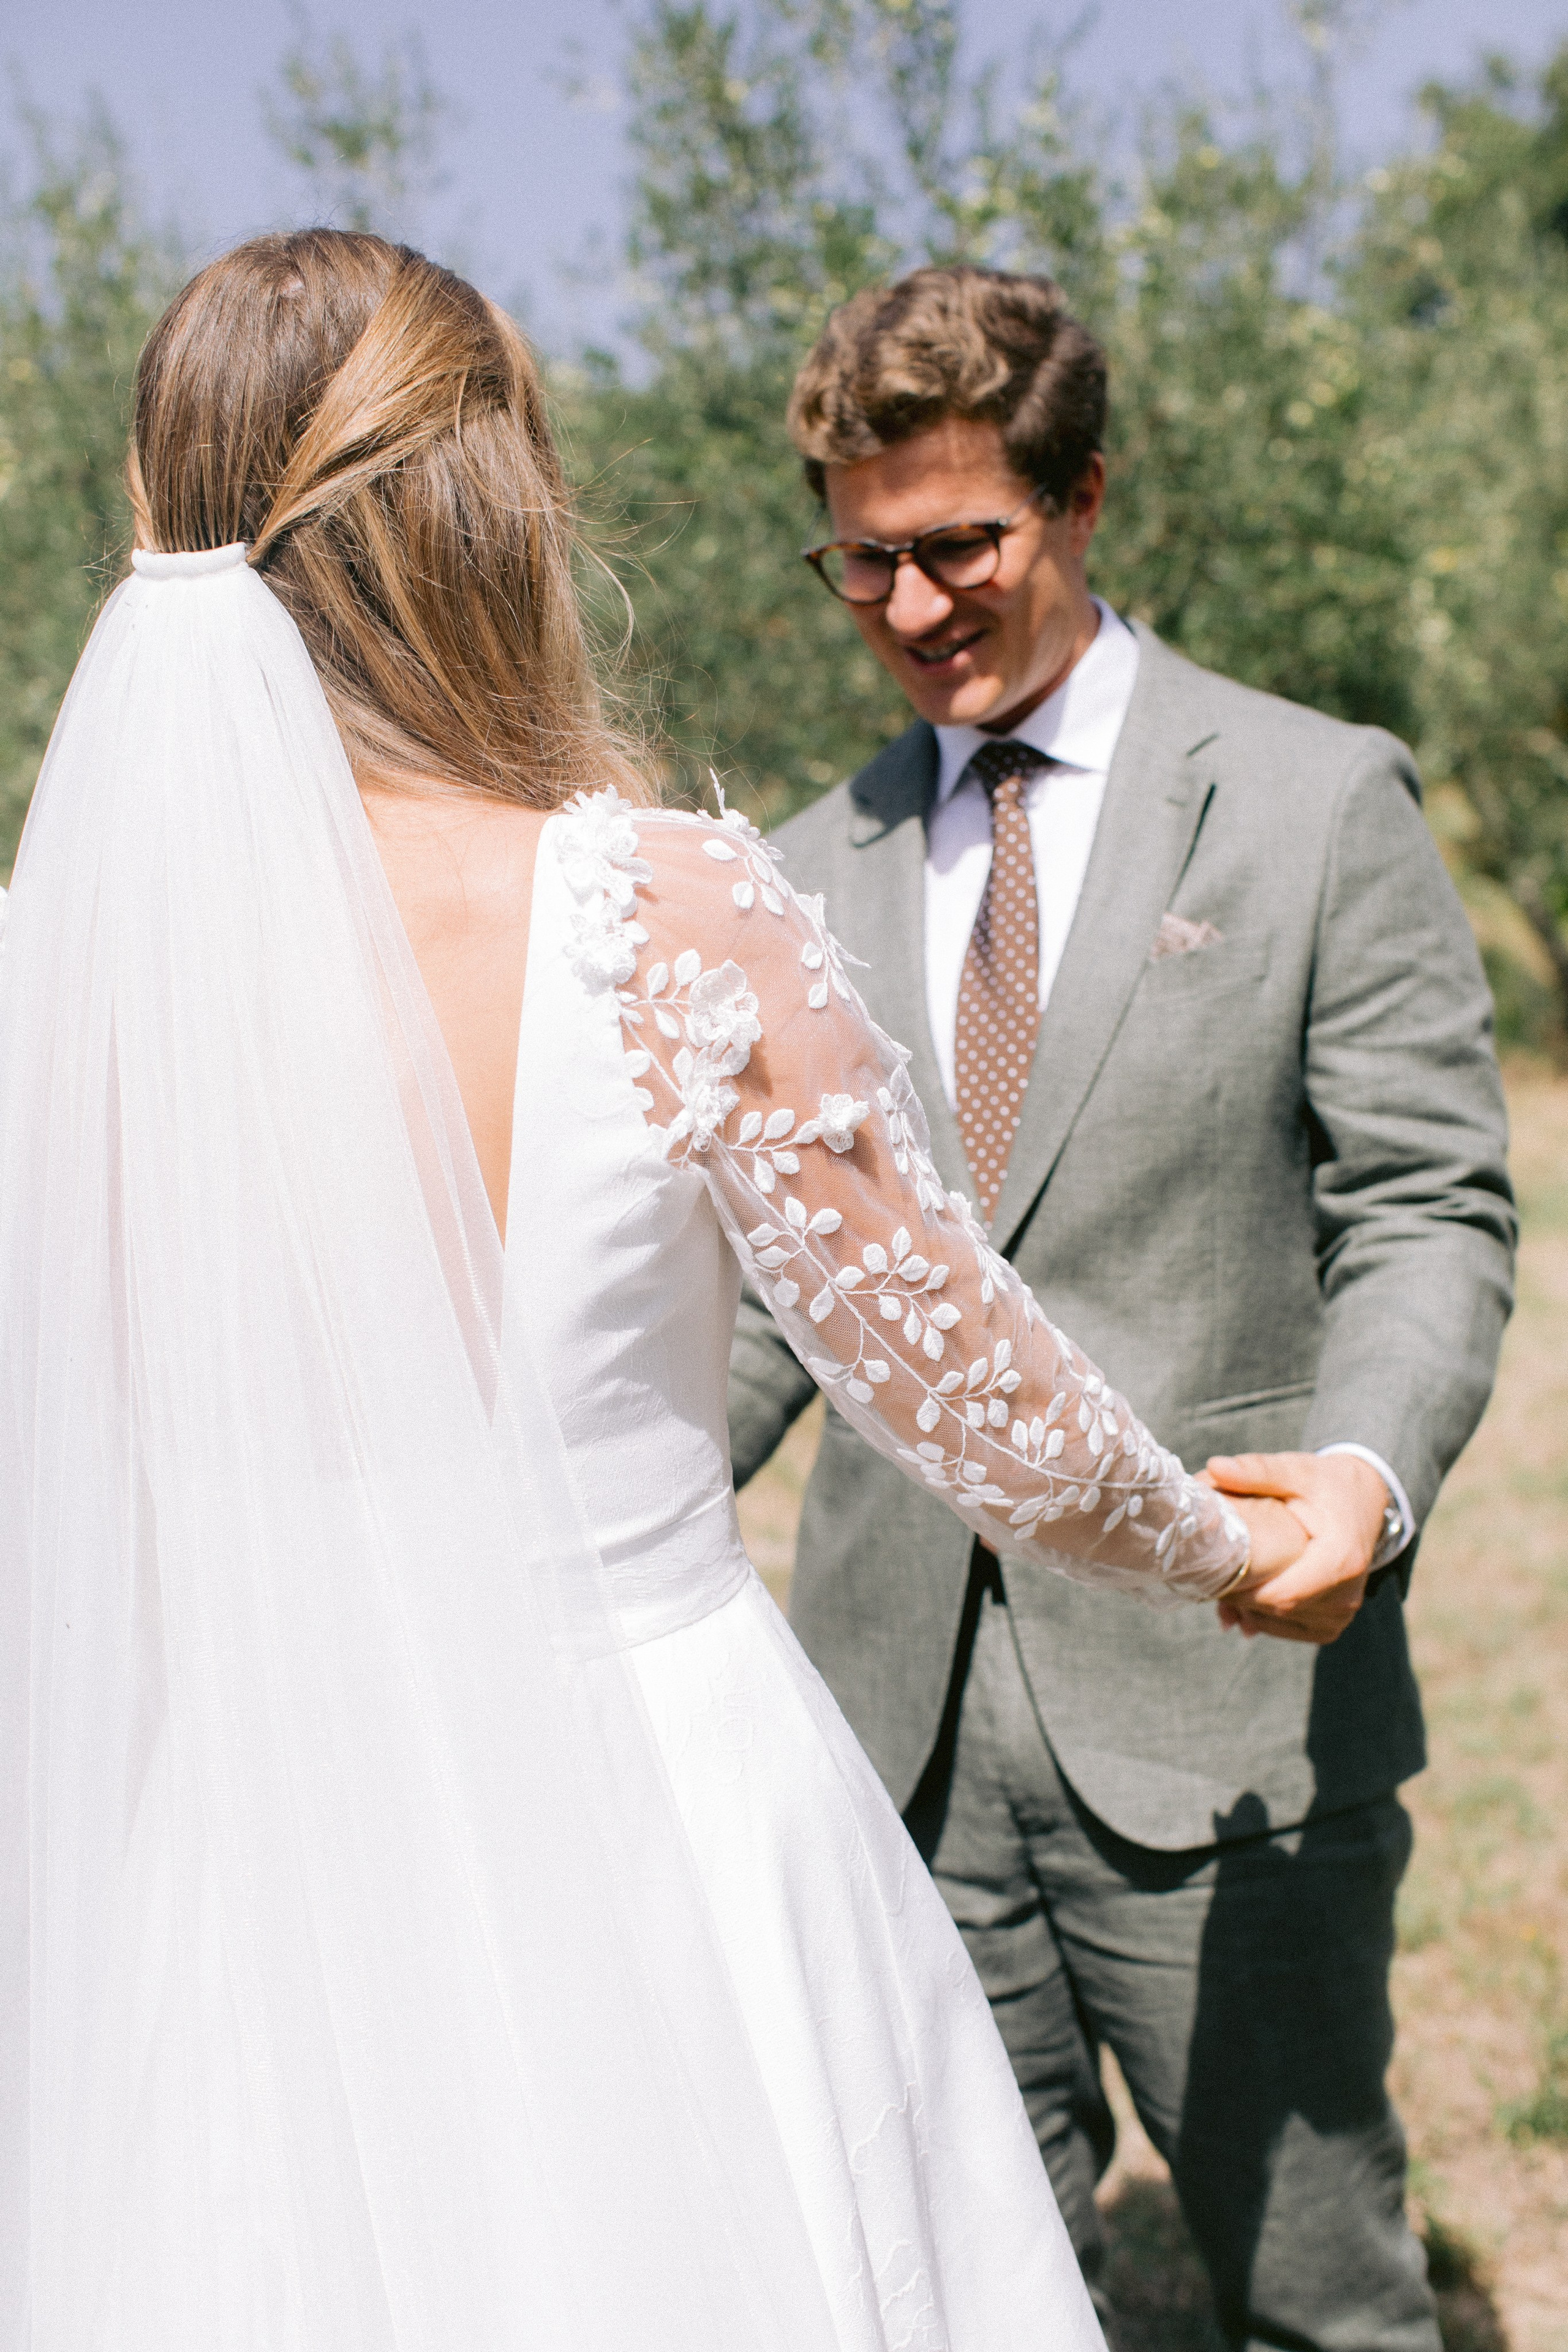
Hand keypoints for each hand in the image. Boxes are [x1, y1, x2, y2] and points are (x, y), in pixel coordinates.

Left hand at [1203, 1451, 1389, 1644]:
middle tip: (1204, 1577)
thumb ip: (1257, 1471)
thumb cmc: (1326, 1484)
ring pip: (1280, 1624)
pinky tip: (1240, 1602)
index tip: (1208, 1573)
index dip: (1240, 1591)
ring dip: (1246, 1611)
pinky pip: (1291, 1629)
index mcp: (1340, 1560)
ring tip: (1220, 1586)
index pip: (1281, 1595)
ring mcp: (1342, 1613)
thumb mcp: (1295, 1470)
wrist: (1365, 1500)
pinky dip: (1262, 1619)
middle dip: (1237, 1597)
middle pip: (1277, 1610)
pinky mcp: (1334, 1622)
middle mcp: (1346, 1595)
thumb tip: (1215, 1467)